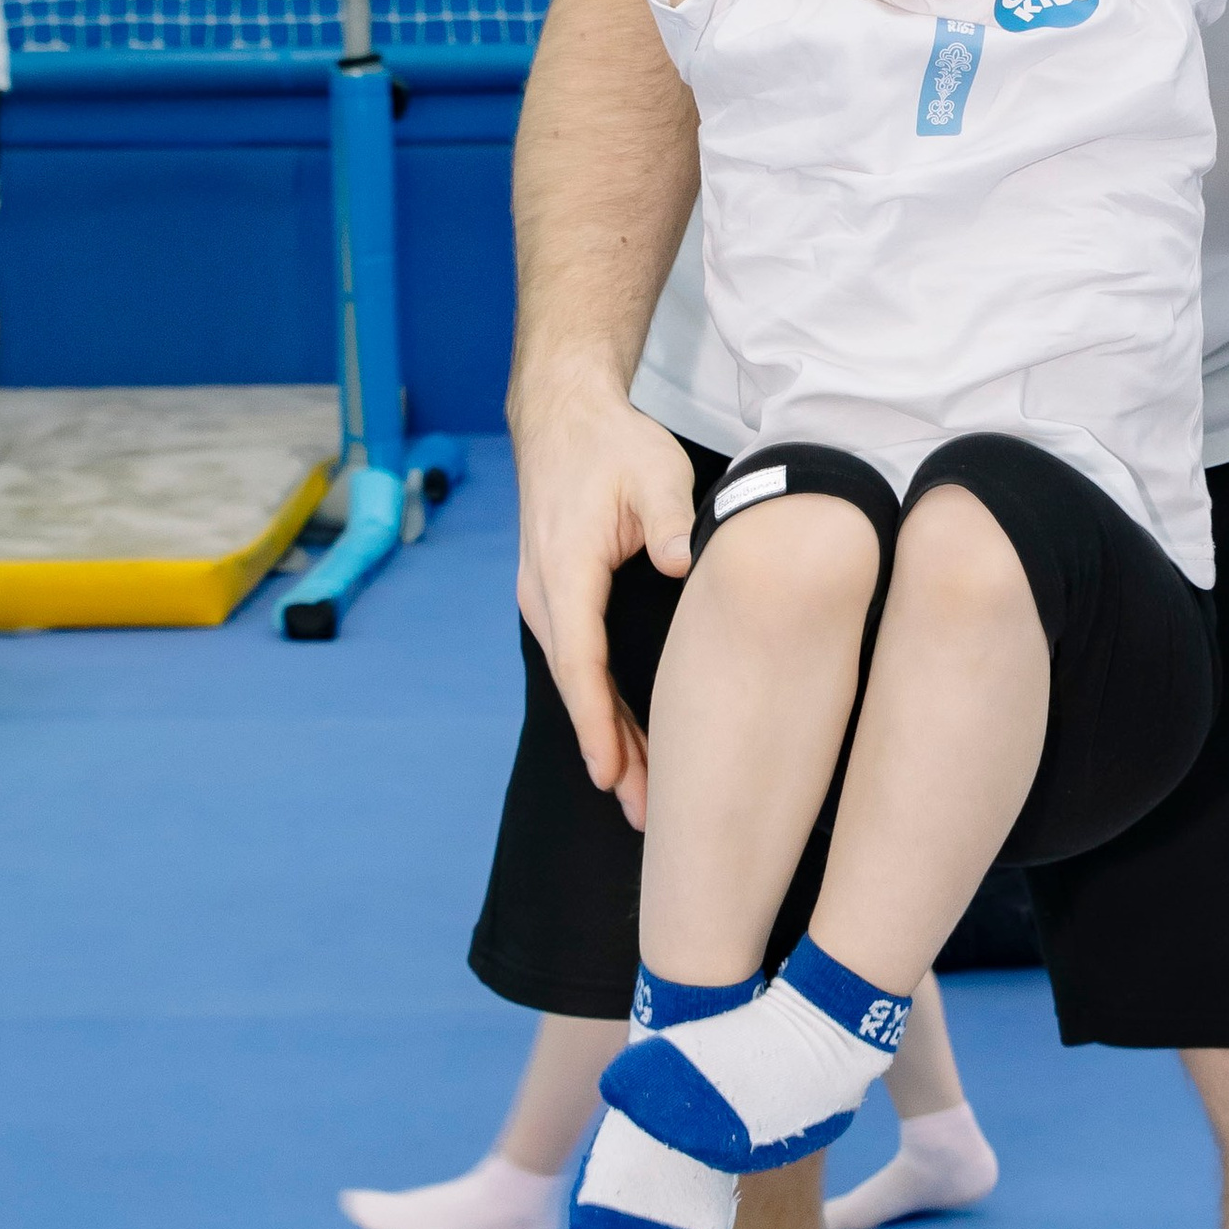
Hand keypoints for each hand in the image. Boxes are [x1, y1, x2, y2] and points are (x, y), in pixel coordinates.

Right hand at [509, 365, 698, 821]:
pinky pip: (579, 662)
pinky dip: (602, 704)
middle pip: (577, 688)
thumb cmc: (612, 445)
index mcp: (565, 571)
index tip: (610, 771)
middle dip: (609, 751)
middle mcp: (544, 594)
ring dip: (608, 735)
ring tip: (638, 795)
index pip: (580, 662)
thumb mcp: (654, 473)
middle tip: (643, 812)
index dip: (598, 722)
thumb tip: (684, 562)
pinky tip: (629, 740)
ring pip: (577, 681)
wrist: (565, 416)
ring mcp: (546, 598)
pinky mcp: (559, 598)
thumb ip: (672, 519)